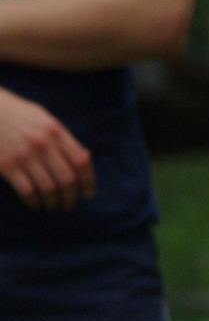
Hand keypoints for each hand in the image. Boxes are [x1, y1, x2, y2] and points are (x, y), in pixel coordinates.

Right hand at [0, 87, 94, 210]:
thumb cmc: (16, 115)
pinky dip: (35, 203)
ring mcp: (24, 155)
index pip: (81, 161)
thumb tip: (82, 162)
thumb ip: (61, 138)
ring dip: (54, 203)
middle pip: (67, 180)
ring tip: (53, 206)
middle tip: (69, 205)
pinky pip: (28, 192)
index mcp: (55, 130)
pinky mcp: (8, 166)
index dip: (88, 182)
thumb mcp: (42, 118)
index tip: (87, 194)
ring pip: (49, 190)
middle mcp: (42, 143)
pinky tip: (35, 204)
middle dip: (71, 198)